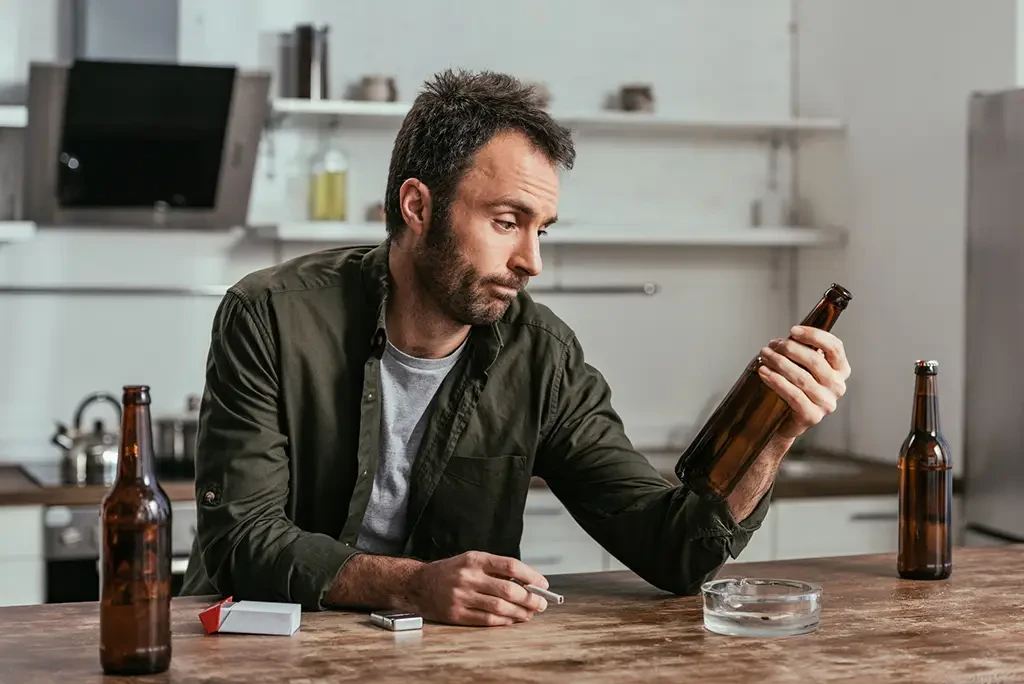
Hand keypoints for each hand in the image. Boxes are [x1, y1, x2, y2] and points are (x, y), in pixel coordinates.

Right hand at [409, 551, 548, 626]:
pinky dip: (504, 621)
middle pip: (508, 590)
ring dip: (520, 612)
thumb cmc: (452, 571)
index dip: (530, 576)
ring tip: (530, 613)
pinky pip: (486, 620)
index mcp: (475, 559)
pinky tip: (512, 620)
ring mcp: (462, 596)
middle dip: (529, 598)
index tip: (543, 584)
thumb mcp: (472, 561)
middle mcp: (469, 577)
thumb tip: (527, 583)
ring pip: (499, 607)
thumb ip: (496, 569)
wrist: (420, 583)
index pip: (510, 566)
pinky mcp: (456, 614)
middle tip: (541, 603)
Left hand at [758, 325, 850, 439]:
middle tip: (770, 345)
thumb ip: (801, 353)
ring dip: (779, 363)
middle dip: (789, 349)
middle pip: (815, 361)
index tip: (793, 330)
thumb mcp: (803, 367)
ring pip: (802, 377)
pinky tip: (764, 372)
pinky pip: (793, 395)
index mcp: (841, 370)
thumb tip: (785, 338)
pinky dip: (776, 381)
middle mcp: (838, 386)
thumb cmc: (795, 388)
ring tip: (764, 356)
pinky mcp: (812, 416)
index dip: (814, 335)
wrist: (787, 421)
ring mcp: (826, 403)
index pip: (835, 347)